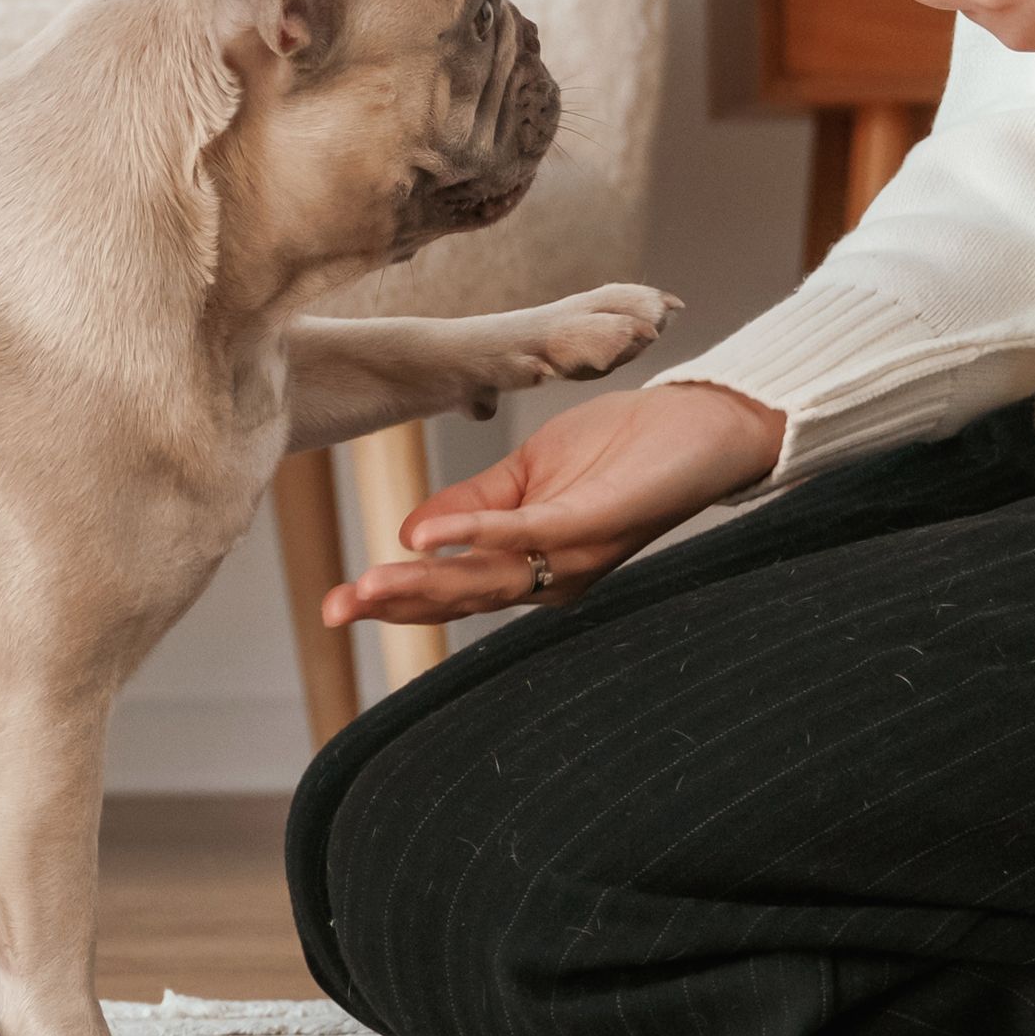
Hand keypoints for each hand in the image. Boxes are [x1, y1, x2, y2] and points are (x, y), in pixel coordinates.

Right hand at [322, 381, 784, 627]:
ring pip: (487, 579)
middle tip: (335, 611)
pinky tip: (428, 535)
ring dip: (424, 583)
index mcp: (532, 567)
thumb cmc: (622, 448)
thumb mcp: (530, 473)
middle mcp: (552, 577)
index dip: (395, 597)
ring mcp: (574, 555)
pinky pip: (527, 534)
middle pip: (462, 598)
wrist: (700, 424)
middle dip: (395, 606)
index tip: (337, 603)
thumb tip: (406, 533)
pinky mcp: (594, 522)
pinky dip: (474, 534)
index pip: (454, 590)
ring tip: (368, 586)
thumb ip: (472, 503)